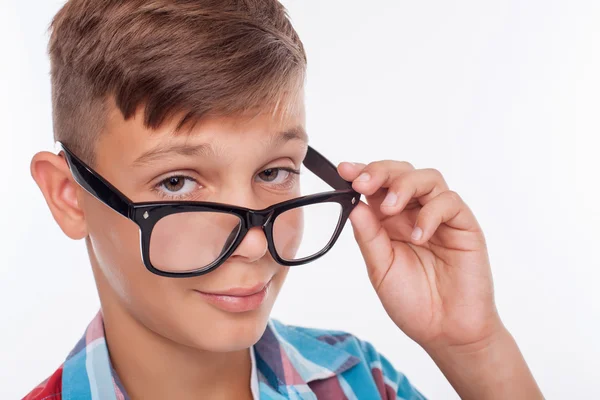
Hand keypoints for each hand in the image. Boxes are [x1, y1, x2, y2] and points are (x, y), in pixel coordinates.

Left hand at [338, 160, 500, 350]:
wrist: (446, 332)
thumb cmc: (414, 302)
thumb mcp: (380, 269)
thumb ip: (369, 236)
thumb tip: (354, 205)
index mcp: (390, 221)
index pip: (377, 186)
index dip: (362, 173)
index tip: (344, 170)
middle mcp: (414, 214)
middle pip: (401, 172)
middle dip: (380, 171)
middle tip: (363, 183)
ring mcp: (440, 218)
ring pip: (428, 178)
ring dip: (404, 186)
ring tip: (390, 209)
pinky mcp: (464, 226)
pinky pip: (449, 202)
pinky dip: (431, 214)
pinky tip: (418, 237)